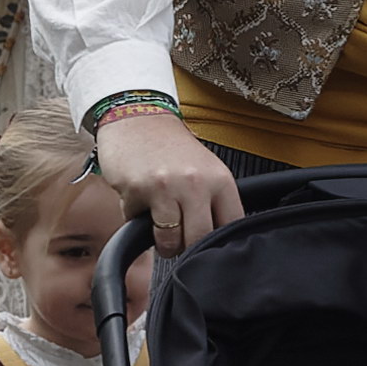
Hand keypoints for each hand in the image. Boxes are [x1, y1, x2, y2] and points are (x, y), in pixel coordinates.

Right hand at [96, 108, 240, 256]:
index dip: (218, 243)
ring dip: (163, 243)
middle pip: (199, 240)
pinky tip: (139, 200)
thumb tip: (216, 241)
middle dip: (187, 248)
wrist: (137, 118)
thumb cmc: (171, 147)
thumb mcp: (205, 169)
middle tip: (181, 241)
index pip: (230, 226)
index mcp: (219, 179)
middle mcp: (195, 183)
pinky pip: (137, 224)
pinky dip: (136, 218)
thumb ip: (214, 201)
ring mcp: (166, 187)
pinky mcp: (137, 190)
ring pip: (170, 241)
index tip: (208, 245)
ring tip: (160, 228)